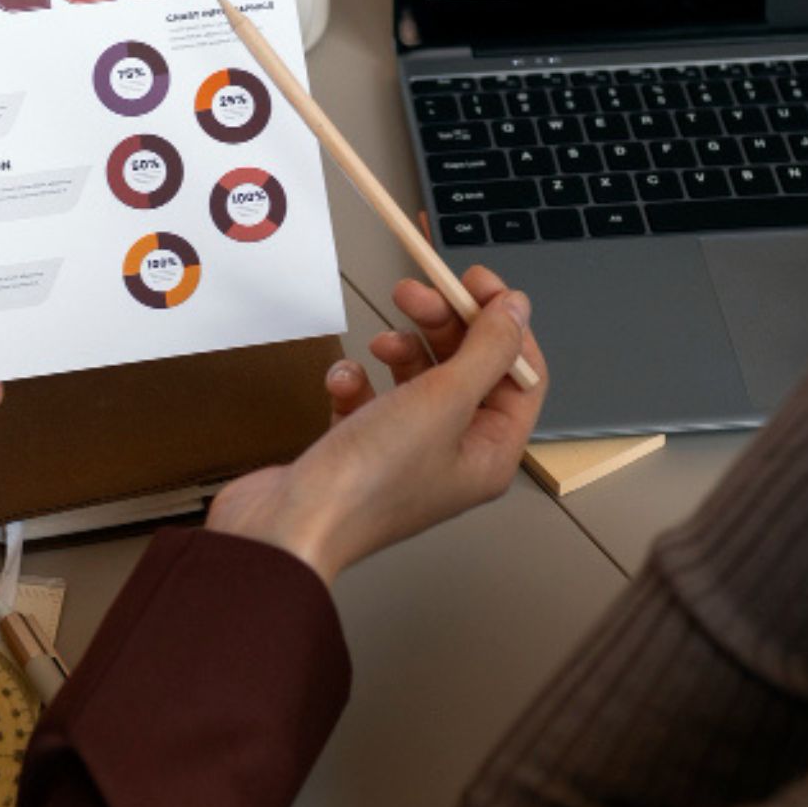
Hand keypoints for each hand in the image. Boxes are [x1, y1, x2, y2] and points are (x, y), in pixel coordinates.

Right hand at [206, 267, 544, 582]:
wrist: (288, 524)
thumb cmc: (368, 481)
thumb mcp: (444, 400)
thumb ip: (487, 349)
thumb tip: (517, 310)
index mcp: (489, 455)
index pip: (519, 376)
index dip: (503, 325)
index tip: (477, 283)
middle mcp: (453, 456)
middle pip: (466, 370)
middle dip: (442, 326)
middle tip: (415, 292)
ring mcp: (405, 453)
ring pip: (417, 380)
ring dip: (401, 350)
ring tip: (381, 341)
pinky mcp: (358, 449)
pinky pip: (370, 399)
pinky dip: (357, 382)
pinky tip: (344, 381)